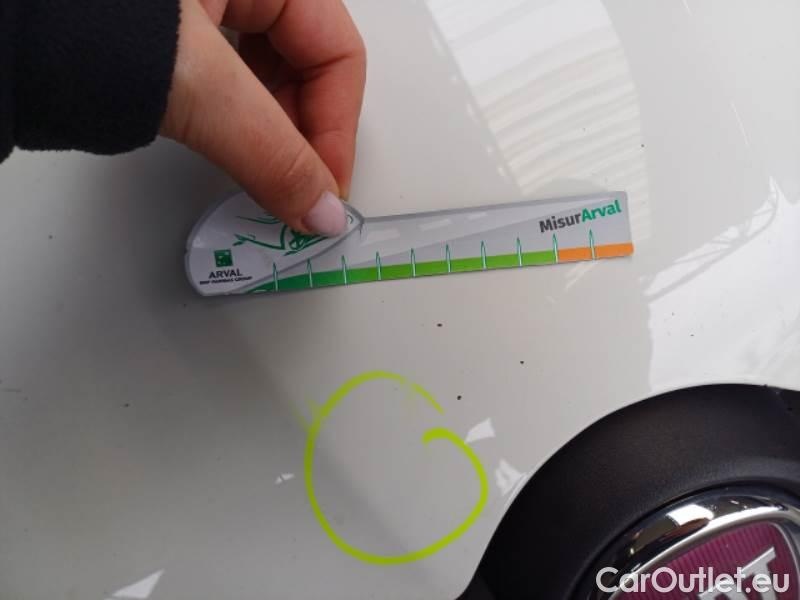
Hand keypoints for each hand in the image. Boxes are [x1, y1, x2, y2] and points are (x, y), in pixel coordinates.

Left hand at [162, 0, 365, 235]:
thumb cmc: (78, 20)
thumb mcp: (193, 83)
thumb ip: (264, 149)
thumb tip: (318, 209)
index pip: (338, 52)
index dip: (337, 130)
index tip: (323, 192)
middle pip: (306, 62)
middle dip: (301, 133)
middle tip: (291, 189)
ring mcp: (203, 1)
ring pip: (265, 70)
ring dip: (266, 127)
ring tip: (253, 169)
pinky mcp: (170, 26)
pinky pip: (224, 71)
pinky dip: (231, 114)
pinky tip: (221, 139)